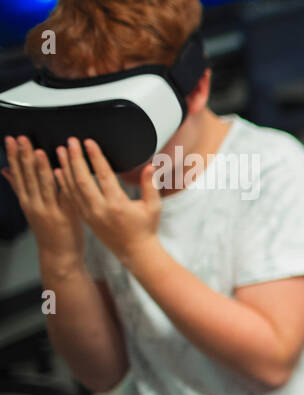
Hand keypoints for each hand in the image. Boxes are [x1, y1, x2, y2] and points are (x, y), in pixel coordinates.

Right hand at [3, 135, 82, 263]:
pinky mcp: (67, 216)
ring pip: (45, 186)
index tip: (11, 140)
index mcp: (27, 200)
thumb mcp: (30, 207)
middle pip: (28, 177)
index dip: (13, 156)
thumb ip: (19, 187)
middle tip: (22, 139)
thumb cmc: (48, 229)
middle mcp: (35, 205)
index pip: (18, 174)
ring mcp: (50, 211)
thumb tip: (5, 170)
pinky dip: (62, 184)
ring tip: (38, 151)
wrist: (59, 255)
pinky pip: (65, 197)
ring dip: (41, 167)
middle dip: (24, 156)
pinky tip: (60, 172)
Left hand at [56, 137, 160, 265]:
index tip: (88, 142)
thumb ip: (150, 185)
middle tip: (71, 141)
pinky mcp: (85, 218)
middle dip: (75, 158)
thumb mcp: (153, 207)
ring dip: (65, 168)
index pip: (103, 175)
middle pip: (82, 179)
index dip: (95, 157)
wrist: (135, 253)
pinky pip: (71, 198)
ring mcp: (90, 214)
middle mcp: (100, 209)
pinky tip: (59, 171)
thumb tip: (150, 166)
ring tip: (61, 151)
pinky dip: (63, 183)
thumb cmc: (146, 228)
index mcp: (118, 204)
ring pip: (72, 188)